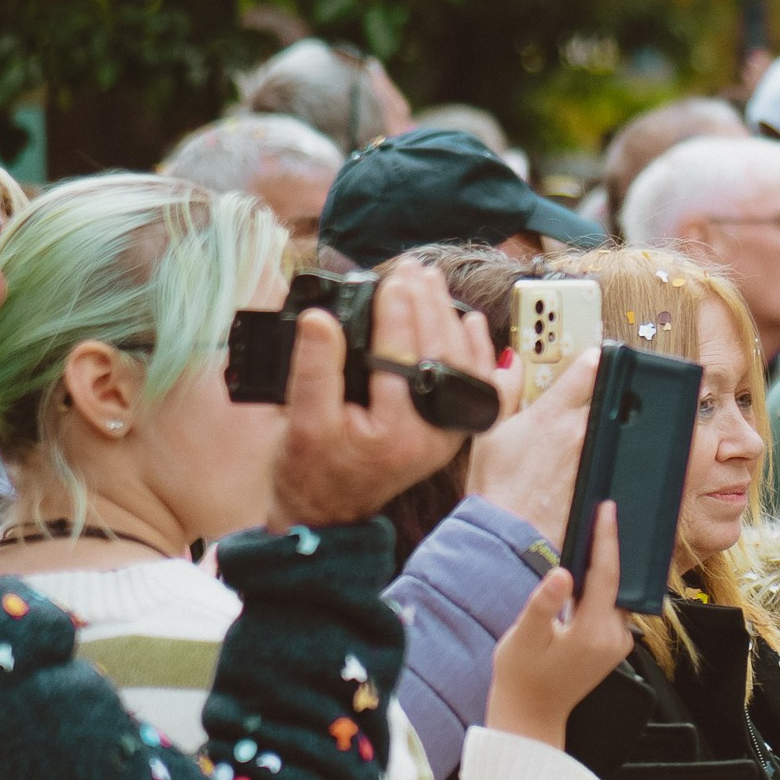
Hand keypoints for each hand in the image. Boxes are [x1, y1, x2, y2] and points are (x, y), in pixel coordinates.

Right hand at [269, 259, 491, 528]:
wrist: (328, 510)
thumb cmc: (310, 469)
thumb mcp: (302, 421)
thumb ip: (313, 369)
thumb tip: (320, 318)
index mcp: (396, 431)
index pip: (402, 357)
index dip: (396, 312)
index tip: (392, 279)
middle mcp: (432, 434)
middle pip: (439, 355)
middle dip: (427, 306)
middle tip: (413, 269)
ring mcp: (447, 434)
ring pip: (463, 366)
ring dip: (449, 319)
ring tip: (431, 283)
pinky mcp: (449, 431)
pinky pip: (476, 389)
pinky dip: (478, 353)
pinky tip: (471, 322)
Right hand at [467, 347, 597, 549]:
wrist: (511, 534)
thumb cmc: (496, 488)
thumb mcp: (490, 431)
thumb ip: (503, 390)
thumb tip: (509, 363)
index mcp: (553, 413)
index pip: (586, 370)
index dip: (593, 359)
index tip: (595, 355)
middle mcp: (580, 431)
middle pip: (606, 396)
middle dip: (603, 389)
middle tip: (594, 389)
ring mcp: (594, 456)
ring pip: (611, 425)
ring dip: (606, 421)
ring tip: (590, 429)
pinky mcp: (601, 479)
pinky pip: (611, 454)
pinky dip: (606, 449)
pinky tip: (591, 458)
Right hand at [485, 504, 631, 748]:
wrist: (531, 715)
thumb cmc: (521, 676)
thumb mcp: (522, 637)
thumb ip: (543, 603)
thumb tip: (561, 572)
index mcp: (593, 633)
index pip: (606, 575)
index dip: (607, 539)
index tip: (607, 509)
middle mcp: (614, 638)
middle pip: (618, 582)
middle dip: (611, 547)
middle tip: (607, 510)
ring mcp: (617, 644)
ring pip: (618, 594)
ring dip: (608, 567)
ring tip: (600, 530)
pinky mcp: (613, 647)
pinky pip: (613, 607)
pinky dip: (604, 587)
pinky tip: (592, 568)